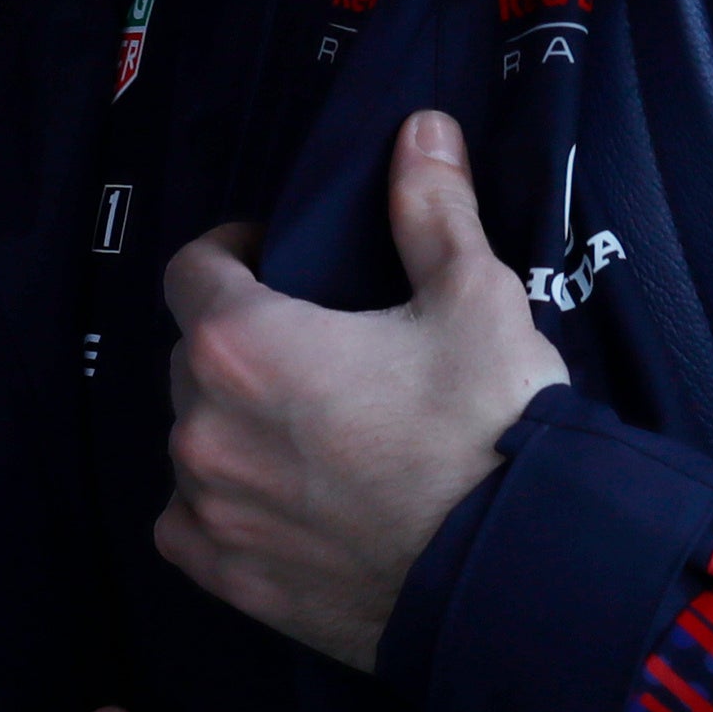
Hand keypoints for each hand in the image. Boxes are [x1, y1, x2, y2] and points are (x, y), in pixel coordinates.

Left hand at [156, 109, 566, 671]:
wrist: (520, 573)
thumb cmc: (489, 423)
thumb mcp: (471, 295)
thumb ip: (430, 207)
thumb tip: (422, 127)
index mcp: (241, 344)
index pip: (192, 270)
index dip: (233, 253)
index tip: (278, 258)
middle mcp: (203, 428)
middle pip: (193, 358)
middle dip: (241, 342)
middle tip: (317, 348)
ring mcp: (214, 513)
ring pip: (196, 444)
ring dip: (235, 425)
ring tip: (312, 429)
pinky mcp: (236, 583)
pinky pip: (195, 526)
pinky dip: (224, 507)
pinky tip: (284, 501)